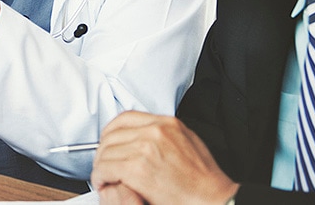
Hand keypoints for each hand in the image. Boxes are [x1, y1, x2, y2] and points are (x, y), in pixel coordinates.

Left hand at [92, 111, 237, 204]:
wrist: (212, 198)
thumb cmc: (203, 178)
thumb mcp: (187, 142)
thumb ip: (164, 134)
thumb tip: (141, 136)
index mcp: (167, 123)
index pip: (125, 118)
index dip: (111, 133)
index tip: (108, 144)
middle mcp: (155, 131)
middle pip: (112, 135)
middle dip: (104, 152)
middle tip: (104, 165)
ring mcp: (146, 148)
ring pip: (106, 152)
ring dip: (101, 166)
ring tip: (105, 177)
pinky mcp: (138, 168)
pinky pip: (106, 168)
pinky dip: (101, 177)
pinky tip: (106, 183)